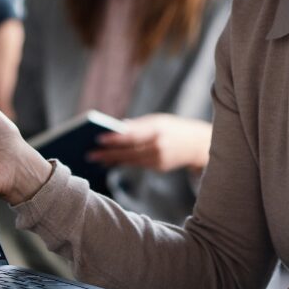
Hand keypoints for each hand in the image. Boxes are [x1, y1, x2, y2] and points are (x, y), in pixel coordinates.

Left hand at [87, 113, 212, 172]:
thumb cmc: (173, 127)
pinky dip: (123, 162)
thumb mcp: (157, 120)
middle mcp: (159, 146)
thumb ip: (137, 125)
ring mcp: (159, 159)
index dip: (115, 138)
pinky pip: (137, 165)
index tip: (98, 138)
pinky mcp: (159, 167)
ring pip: (131, 161)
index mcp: (157, 129)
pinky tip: (110, 161)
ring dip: (112, 160)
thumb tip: (116, 129)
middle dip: (108, 153)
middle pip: (129, 151)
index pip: (133, 134)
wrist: (198, 143)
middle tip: (90, 154)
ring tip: (96, 159)